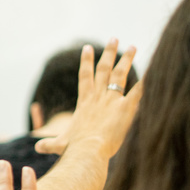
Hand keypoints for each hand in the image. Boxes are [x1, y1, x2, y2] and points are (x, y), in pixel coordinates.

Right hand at [36, 39, 141, 159]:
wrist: (89, 150)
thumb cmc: (74, 148)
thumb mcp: (59, 145)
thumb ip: (48, 144)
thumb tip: (36, 148)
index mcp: (85, 102)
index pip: (85, 77)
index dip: (86, 62)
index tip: (87, 47)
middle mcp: (98, 97)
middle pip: (104, 70)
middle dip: (109, 53)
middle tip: (114, 38)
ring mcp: (112, 101)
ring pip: (120, 75)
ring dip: (126, 60)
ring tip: (133, 47)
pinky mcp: (125, 108)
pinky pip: (137, 92)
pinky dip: (145, 81)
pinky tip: (153, 70)